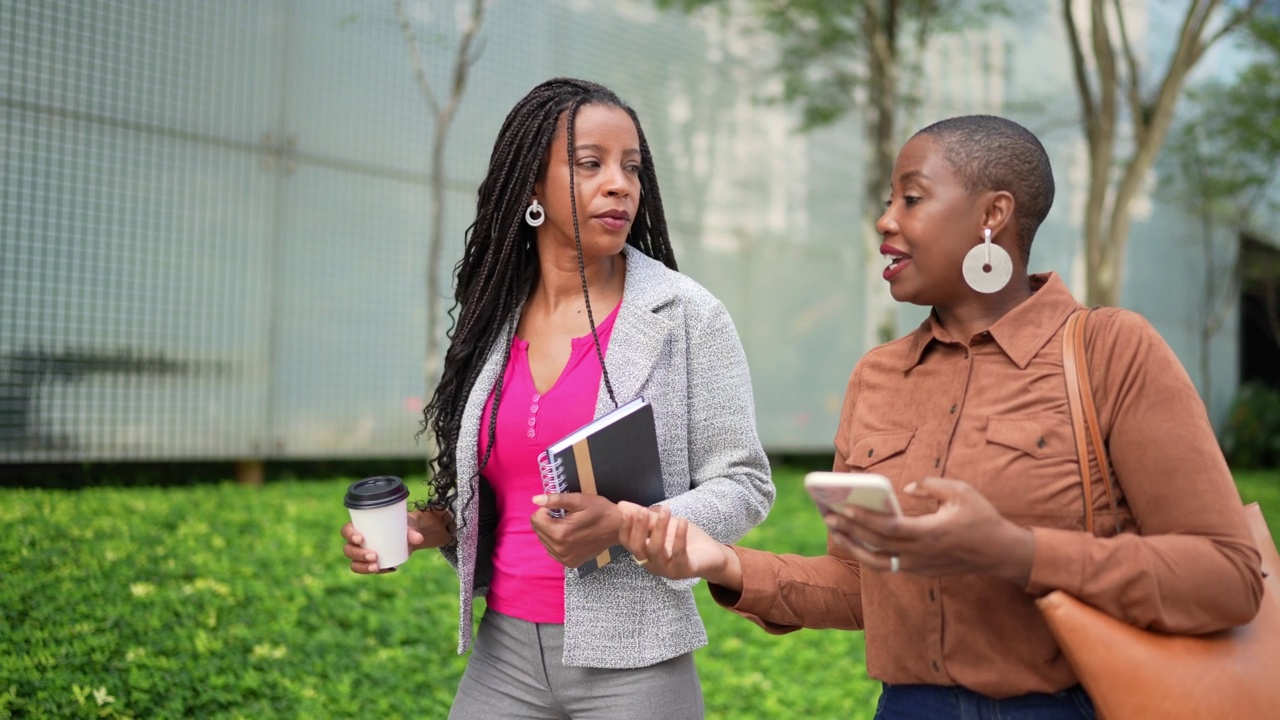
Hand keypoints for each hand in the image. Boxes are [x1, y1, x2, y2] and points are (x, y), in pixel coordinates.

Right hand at [341, 507, 452, 573]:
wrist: (408, 536)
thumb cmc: (402, 525)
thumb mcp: (407, 525)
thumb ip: (412, 531)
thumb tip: (418, 539)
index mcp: (360, 526)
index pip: (346, 530)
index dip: (349, 535)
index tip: (361, 538)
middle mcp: (357, 542)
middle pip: (348, 550)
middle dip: (358, 554)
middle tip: (374, 555)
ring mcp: (362, 554)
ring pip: (354, 563)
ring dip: (363, 567)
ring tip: (376, 566)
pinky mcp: (370, 563)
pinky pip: (368, 570)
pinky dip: (377, 571)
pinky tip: (390, 569)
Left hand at [530, 493, 623, 567]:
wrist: (618, 528)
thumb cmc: (600, 511)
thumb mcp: (578, 500)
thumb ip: (555, 500)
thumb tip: (535, 500)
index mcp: (560, 534)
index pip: (535, 520)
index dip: (546, 511)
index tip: (560, 509)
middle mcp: (559, 550)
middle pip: (538, 531)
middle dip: (548, 521)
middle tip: (567, 517)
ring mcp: (564, 558)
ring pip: (544, 541)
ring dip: (552, 531)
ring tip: (570, 526)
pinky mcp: (570, 563)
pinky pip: (553, 550)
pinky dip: (558, 542)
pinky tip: (571, 536)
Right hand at [617, 502, 741, 589]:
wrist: (711, 555)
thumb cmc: (684, 539)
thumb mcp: (663, 525)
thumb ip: (645, 517)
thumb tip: (622, 505)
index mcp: (644, 553)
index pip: (627, 543)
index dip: (625, 528)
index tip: (627, 512)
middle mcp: (652, 564)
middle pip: (637, 549)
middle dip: (638, 529)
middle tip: (642, 511)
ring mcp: (668, 569)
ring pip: (656, 550)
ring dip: (659, 528)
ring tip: (666, 510)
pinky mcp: (684, 570)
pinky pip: (679, 554)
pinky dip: (679, 536)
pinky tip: (682, 521)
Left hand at [824, 477, 1033, 584]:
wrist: (1000, 553)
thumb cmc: (982, 518)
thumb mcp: (961, 492)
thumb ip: (930, 485)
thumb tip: (903, 488)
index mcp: (931, 534)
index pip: (890, 528)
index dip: (865, 519)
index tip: (845, 508)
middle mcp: (921, 554)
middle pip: (877, 544)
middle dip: (850, 530)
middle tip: (828, 515)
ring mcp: (919, 566)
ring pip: (877, 561)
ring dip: (853, 546)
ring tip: (835, 530)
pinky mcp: (919, 571)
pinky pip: (887, 565)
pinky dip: (868, 554)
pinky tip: (855, 540)